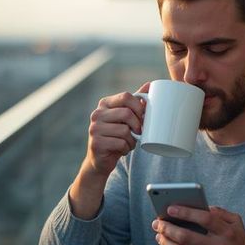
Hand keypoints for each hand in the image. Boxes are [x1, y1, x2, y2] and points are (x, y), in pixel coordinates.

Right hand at [69, 82, 149, 218]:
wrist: (100, 160)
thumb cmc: (116, 135)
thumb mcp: (125, 117)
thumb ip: (135, 101)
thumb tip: (150, 84)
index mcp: (104, 104)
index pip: (126, 96)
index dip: (139, 106)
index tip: (143, 117)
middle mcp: (97, 114)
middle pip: (127, 113)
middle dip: (138, 125)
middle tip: (139, 132)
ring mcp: (94, 128)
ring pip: (125, 130)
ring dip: (132, 140)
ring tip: (129, 142)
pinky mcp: (96, 143)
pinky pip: (121, 143)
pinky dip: (126, 148)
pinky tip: (123, 149)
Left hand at [152, 206, 244, 244]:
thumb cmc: (241, 244)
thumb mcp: (237, 223)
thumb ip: (220, 212)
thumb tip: (200, 206)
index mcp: (227, 232)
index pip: (204, 218)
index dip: (185, 212)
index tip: (170, 208)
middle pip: (186, 236)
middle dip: (168, 228)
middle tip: (157, 222)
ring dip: (166, 242)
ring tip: (159, 234)